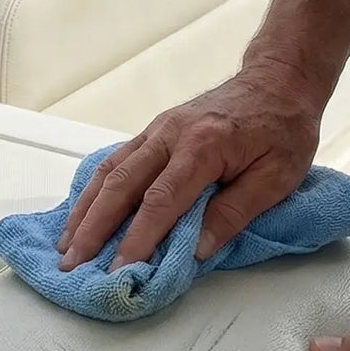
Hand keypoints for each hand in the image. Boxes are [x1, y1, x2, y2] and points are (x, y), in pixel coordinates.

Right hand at [57, 63, 324, 270]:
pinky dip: (94, 189)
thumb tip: (196, 251)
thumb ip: (235, 213)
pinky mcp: (155, 130)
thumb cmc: (283, 129)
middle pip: (121, 185)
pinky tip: (83, 212)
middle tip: (71, 265)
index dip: (137, 239)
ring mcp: (158, 129)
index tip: (118, 271)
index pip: (161, 201)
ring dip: (85, 210)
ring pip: (110, 171)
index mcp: (203, 146)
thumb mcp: (277, 177)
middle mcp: (170, 134)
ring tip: (66, 245)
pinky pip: (116, 161)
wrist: (278, 79)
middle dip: (93, 228)